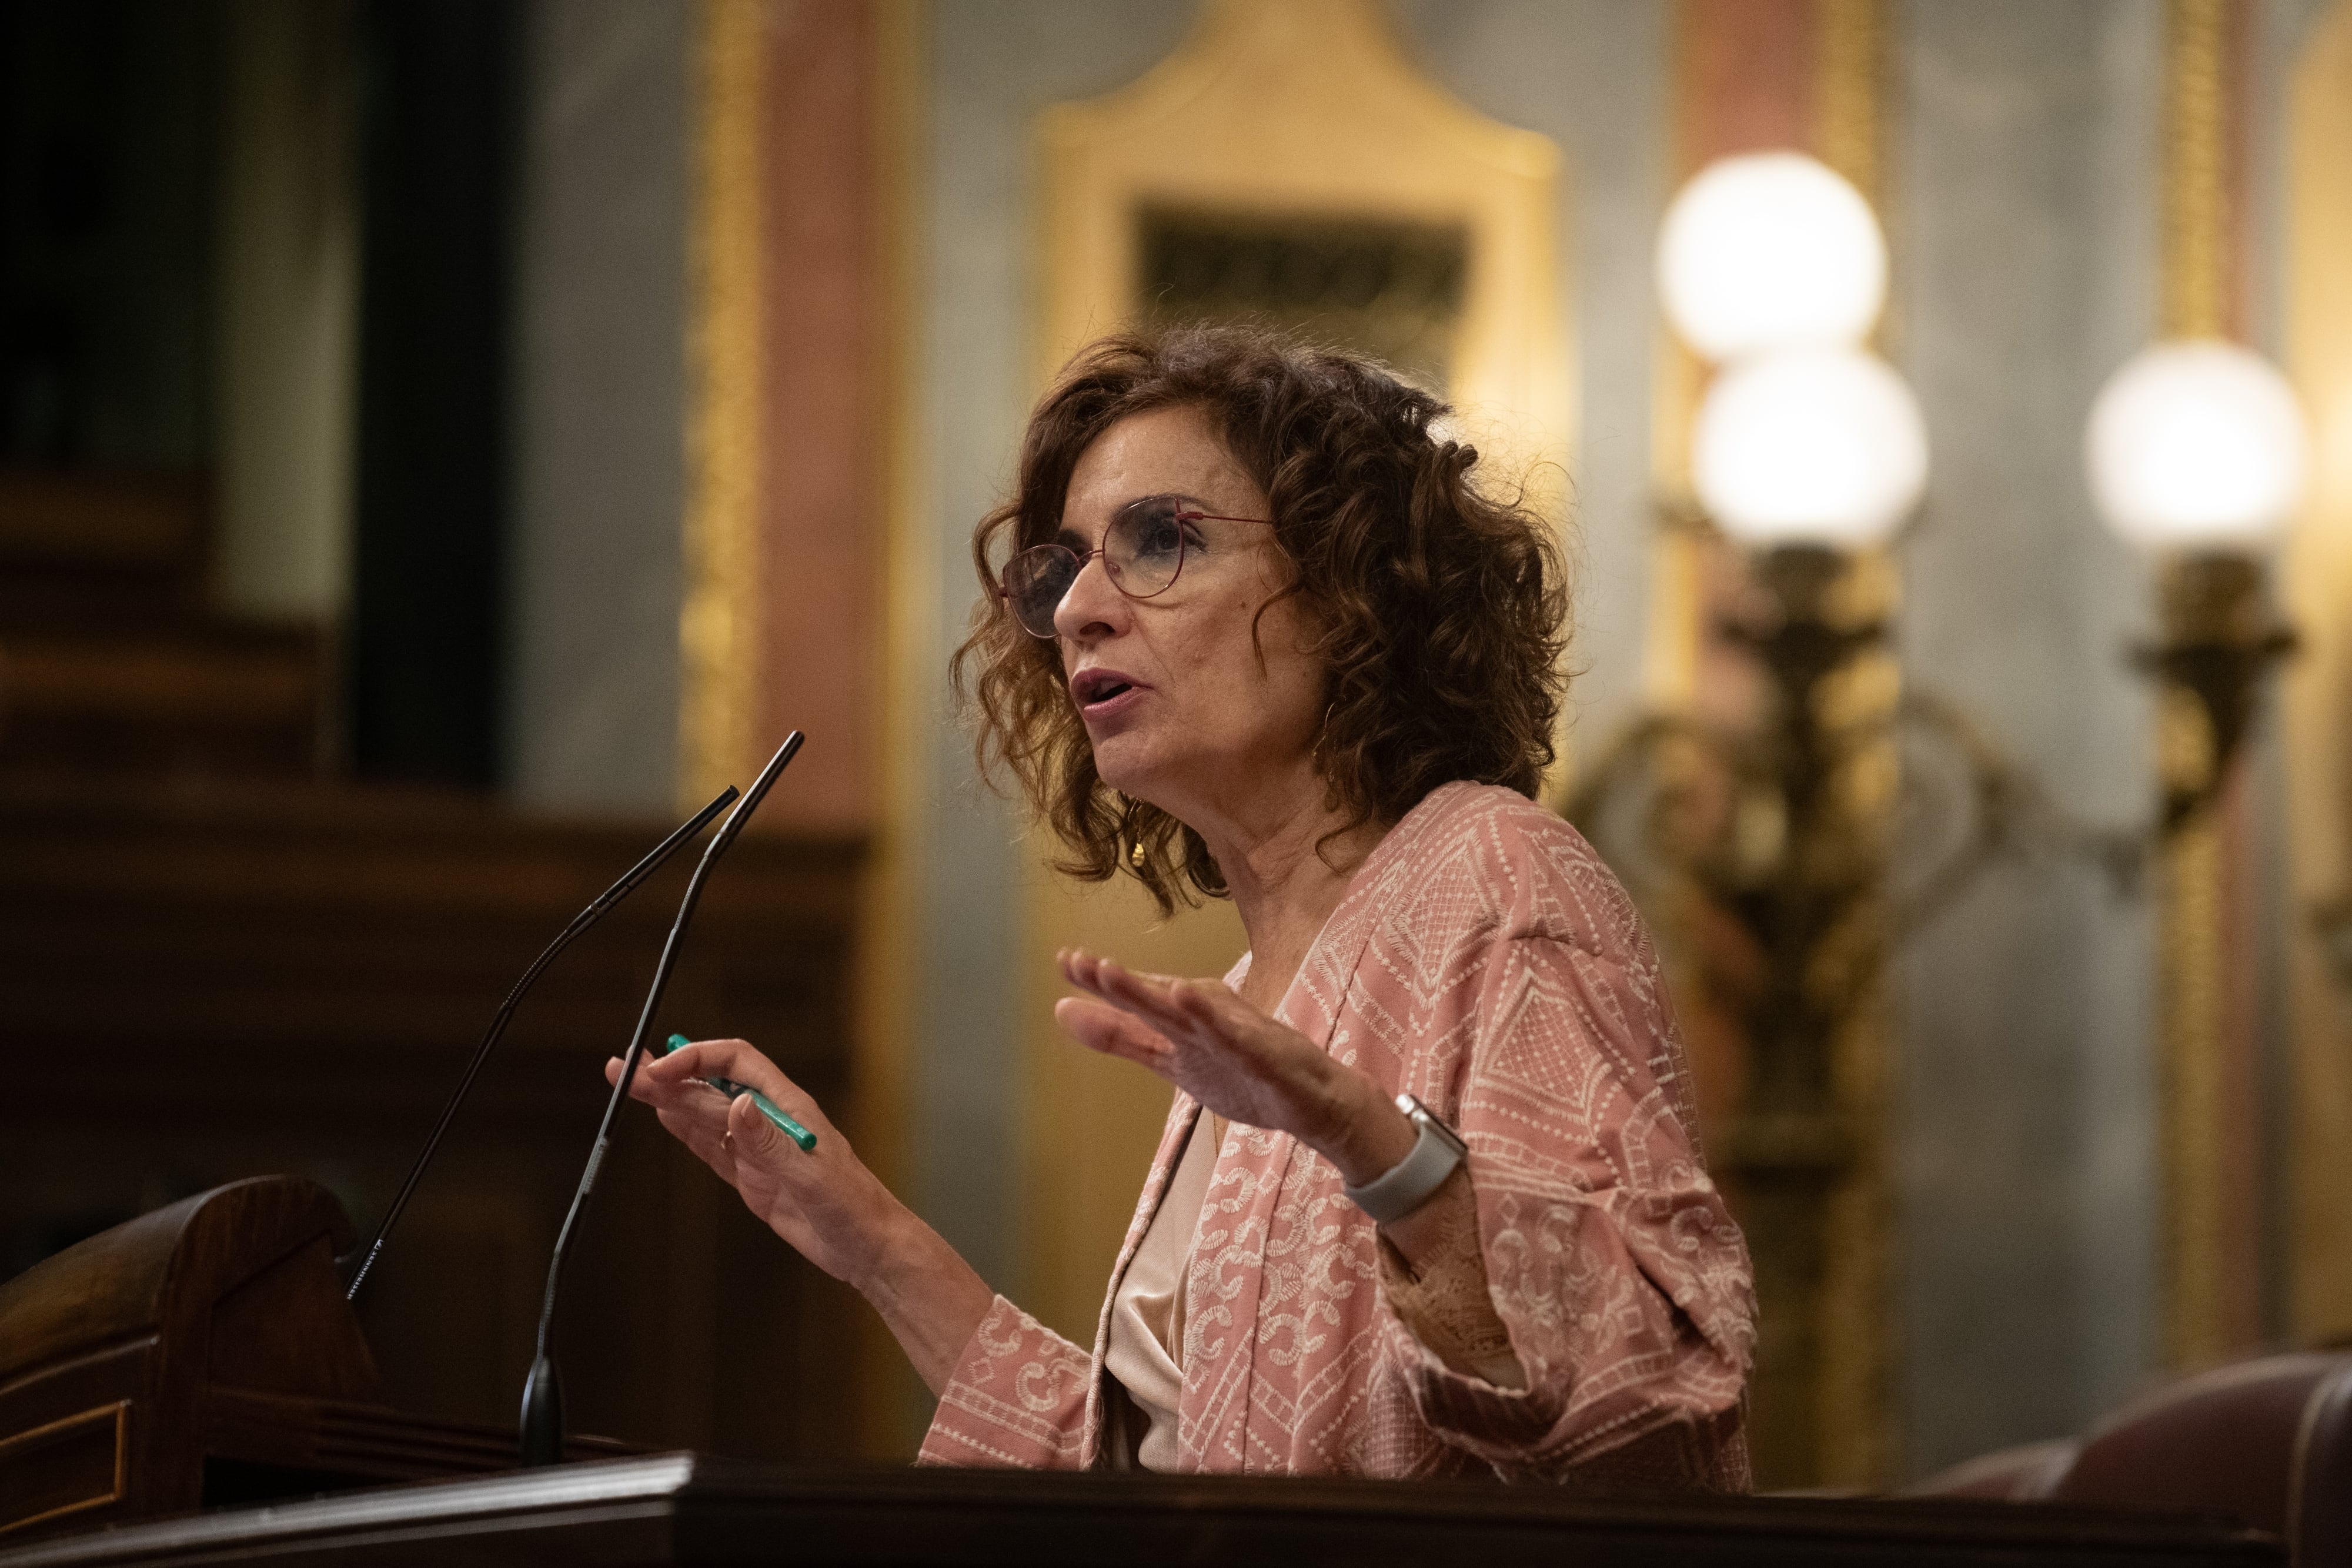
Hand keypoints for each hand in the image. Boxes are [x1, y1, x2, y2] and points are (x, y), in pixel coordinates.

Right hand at [611, 1038, 994, 1395]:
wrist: (866, 1246)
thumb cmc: (852, 1205)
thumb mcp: (809, 1174)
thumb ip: (770, 1142)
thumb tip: (738, 1103)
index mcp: (787, 1107)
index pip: (736, 1065)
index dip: (697, 1059)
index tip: (661, 1070)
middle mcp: (768, 1121)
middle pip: (710, 1088)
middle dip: (668, 1075)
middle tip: (624, 1068)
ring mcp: (757, 1149)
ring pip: (704, 1116)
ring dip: (668, 1099)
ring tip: (630, 1083)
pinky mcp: (751, 1177)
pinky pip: (711, 1148)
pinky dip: (685, 1131)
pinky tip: (664, 1116)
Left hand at [1053, 949, 1412, 1186]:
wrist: (1316, 1101)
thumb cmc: (1243, 1072)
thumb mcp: (1171, 1058)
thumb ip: (1122, 1037)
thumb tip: (1061, 1011)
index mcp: (1182, 1020)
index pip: (1136, 1002)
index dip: (1100, 982)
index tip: (1063, 959)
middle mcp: (1206, 1018)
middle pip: (1156, 1000)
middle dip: (1118, 982)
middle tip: (1079, 961)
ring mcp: (1237, 1034)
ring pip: (1189, 1011)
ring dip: (1151, 991)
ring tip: (1114, 972)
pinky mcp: (1265, 1054)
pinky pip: (1236, 1036)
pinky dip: (1212, 1017)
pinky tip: (1188, 997)